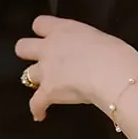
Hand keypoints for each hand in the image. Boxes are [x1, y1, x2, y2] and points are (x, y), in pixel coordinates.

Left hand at [14, 15, 137, 122]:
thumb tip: (91, 53)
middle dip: (28, 54)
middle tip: (39, 61)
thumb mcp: (100, 38)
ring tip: (43, 88)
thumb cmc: (114, 53)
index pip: (40, 23)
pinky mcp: (48, 91)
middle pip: (23, 47)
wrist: (112, 72)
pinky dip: (38, 109)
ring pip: (27, 75)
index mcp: (63, 29)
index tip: (46, 37)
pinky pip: (35, 103)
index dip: (42, 32)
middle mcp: (49, 47)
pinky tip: (40, 115)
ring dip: (36, 81)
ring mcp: (46, 70)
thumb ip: (86, 44)